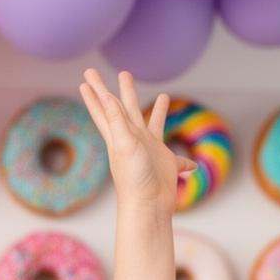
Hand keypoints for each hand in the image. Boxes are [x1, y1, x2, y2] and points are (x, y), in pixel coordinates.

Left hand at [78, 68, 191, 216]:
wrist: (147, 206)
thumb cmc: (133, 179)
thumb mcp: (123, 145)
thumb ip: (116, 121)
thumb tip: (106, 96)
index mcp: (120, 135)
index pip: (105, 108)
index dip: (96, 93)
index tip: (87, 77)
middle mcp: (133, 140)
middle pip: (127, 109)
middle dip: (124, 91)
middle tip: (124, 72)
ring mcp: (150, 151)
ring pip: (154, 125)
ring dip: (158, 111)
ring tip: (164, 95)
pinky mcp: (166, 163)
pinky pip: (178, 158)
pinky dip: (185, 160)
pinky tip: (192, 165)